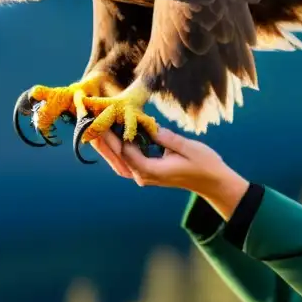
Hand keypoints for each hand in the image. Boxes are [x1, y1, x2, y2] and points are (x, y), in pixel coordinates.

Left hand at [89, 127, 250, 220]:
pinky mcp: (148, 172)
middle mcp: (144, 176)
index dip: (114, 134)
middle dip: (103, 140)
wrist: (213, 182)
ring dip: (107, 146)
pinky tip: (111, 138)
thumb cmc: (204, 164)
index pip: (126, 151)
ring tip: (94, 129)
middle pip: (117, 157)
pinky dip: (118, 149)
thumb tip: (148, 126)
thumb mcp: (186, 147)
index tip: (105, 118)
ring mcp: (145, 176)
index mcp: (151, 170)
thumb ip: (165, 137)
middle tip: (89, 123)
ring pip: (119, 160)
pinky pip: (127, 160)